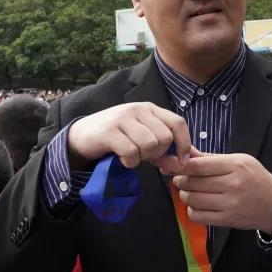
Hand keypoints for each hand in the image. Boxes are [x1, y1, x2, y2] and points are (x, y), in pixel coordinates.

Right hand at [68, 103, 190, 170]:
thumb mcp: (144, 138)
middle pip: (164, 138)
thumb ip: (165, 148)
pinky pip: (132, 152)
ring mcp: (123, 118)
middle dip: (158, 154)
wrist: (83, 136)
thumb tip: (189, 161)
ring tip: (132, 155)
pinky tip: (123, 159)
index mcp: (150, 109)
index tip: (181, 162)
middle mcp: (138, 109)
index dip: (184, 144)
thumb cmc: (119, 138)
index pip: (178, 123)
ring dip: (143, 158)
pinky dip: (130, 162)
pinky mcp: (109, 131)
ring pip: (150, 145)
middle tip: (144, 156)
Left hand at [173, 150, 271, 233]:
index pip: (198, 165)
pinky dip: (192, 210)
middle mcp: (232, 184)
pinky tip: (198, 205)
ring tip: (190, 192)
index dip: (181, 166)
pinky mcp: (227, 220)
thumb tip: (186, 153)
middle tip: (181, 179)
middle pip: (192, 182)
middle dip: (180, 180)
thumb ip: (211, 158)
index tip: (174, 166)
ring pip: (192, 199)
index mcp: (235, 165)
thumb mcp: (239, 160)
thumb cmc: (255, 178)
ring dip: (185, 195)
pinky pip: (198, 216)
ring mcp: (230, 204)